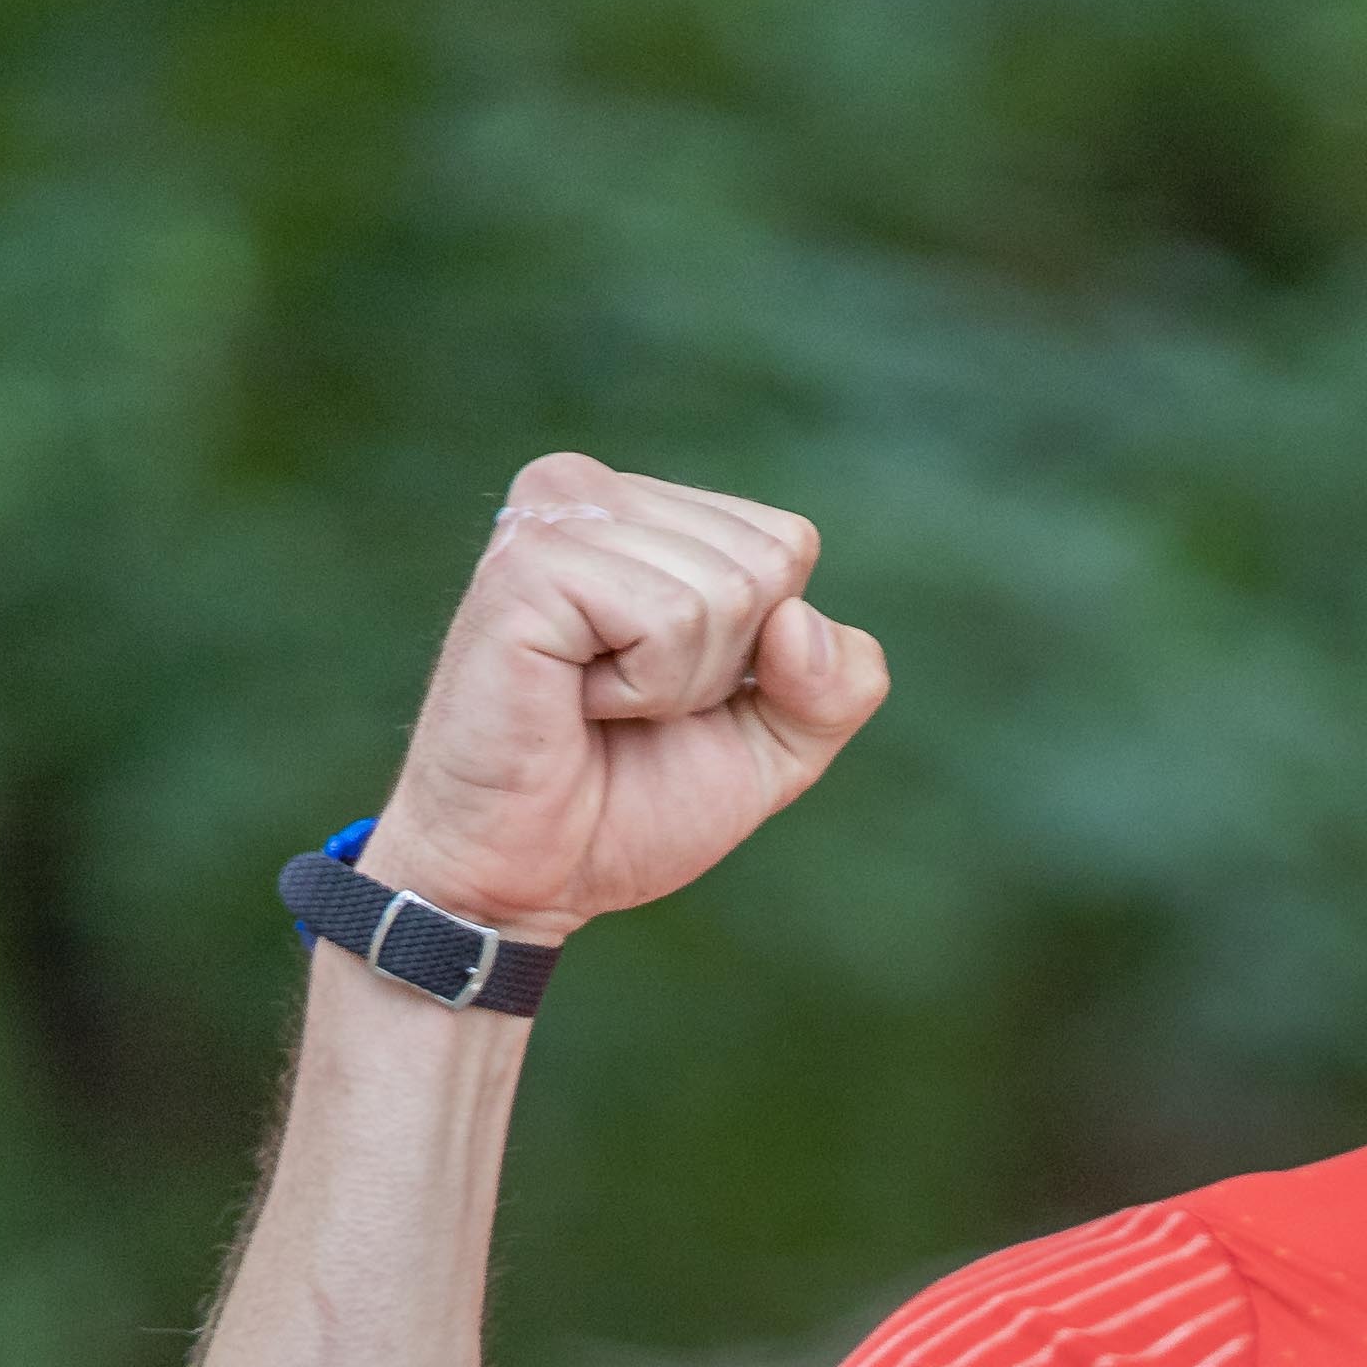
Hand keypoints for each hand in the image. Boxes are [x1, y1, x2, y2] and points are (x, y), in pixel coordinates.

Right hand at [361, 456, 889, 939]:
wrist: (528, 875)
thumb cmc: (631, 803)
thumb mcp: (774, 747)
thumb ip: (838, 685)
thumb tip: (799, 619)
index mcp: (648, 512)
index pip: (788, 545)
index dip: (761, 652)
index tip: (671, 689)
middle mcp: (596, 492)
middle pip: (768, 563)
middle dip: (721, 667)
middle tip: (627, 704)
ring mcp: (555, 517)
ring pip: (725, 590)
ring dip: (677, 684)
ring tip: (594, 703)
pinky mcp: (527, 564)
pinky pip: (667, 619)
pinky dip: (643, 689)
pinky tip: (573, 698)